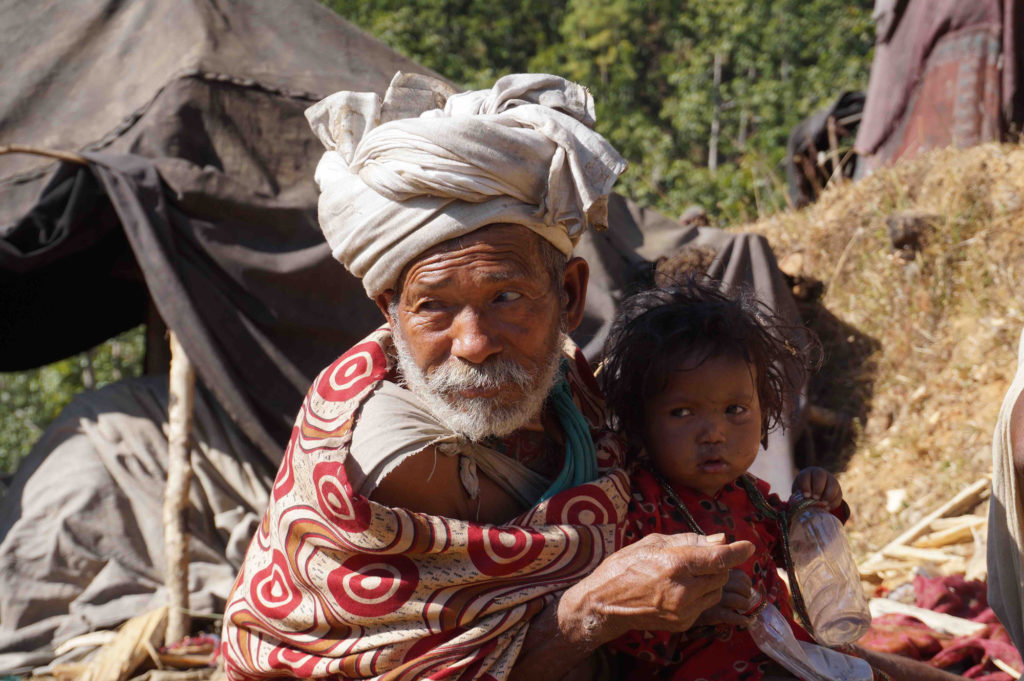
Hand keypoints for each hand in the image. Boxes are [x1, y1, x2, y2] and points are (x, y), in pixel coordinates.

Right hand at [558, 532, 754, 642]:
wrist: (605, 603)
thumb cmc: (625, 566)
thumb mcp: (654, 543)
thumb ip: (690, 541)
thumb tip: (720, 539)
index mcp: (675, 563)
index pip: (720, 558)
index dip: (738, 551)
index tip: (748, 546)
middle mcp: (684, 589)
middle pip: (722, 574)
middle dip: (718, 563)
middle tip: (700, 558)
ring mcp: (684, 609)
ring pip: (717, 591)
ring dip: (712, 580)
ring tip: (688, 574)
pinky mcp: (683, 623)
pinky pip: (706, 605)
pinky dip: (701, 594)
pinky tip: (681, 589)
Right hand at [691, 568, 752, 627]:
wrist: (672, 604)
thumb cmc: (689, 588)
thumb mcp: (701, 575)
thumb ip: (716, 575)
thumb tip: (742, 584)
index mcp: (715, 573)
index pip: (740, 575)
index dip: (746, 582)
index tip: (745, 587)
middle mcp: (714, 584)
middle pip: (742, 587)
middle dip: (747, 594)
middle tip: (744, 599)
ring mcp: (713, 599)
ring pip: (739, 601)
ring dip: (745, 606)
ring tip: (743, 609)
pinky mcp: (710, 614)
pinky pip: (731, 616)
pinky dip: (741, 619)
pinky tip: (745, 620)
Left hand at [791, 466, 841, 509]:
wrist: (814, 492)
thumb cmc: (804, 492)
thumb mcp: (799, 492)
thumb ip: (800, 496)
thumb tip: (801, 506)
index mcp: (807, 473)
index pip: (806, 476)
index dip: (806, 486)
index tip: (806, 496)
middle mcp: (820, 473)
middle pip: (820, 476)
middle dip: (818, 488)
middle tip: (815, 498)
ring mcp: (830, 480)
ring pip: (833, 484)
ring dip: (829, 495)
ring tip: (823, 504)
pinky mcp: (838, 489)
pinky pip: (839, 494)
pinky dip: (834, 502)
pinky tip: (828, 508)